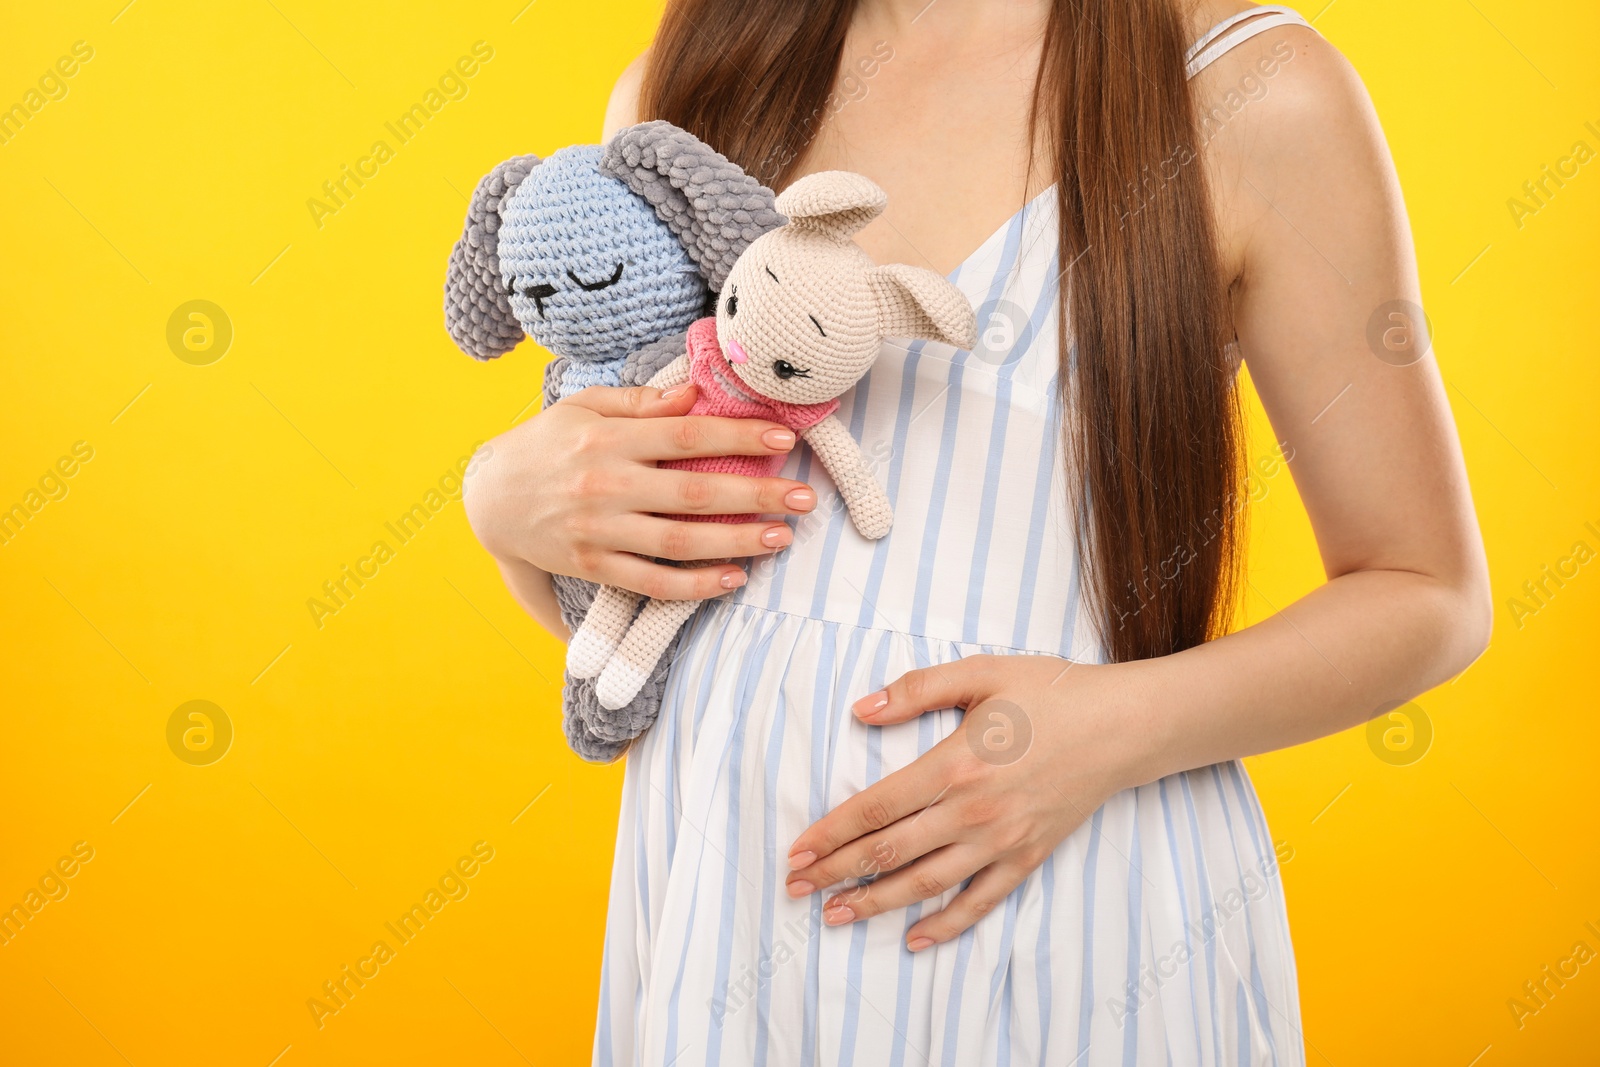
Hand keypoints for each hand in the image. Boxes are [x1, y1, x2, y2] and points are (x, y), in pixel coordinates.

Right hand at [462, 383, 817, 598]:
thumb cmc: (545, 444)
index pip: (687, 435)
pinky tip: (733, 579)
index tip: (784, 440)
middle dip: (755, 495)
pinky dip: (694, 585)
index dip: (739, 438)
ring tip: (782, 537)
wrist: (489, 499)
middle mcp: (605, 485)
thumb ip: (640, 401)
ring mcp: (599, 531)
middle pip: (693, 492)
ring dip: (736, 542)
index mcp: (608, 439)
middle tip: (804, 497)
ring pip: (679, 542)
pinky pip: (652, 582)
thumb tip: (694, 394)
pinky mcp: (593, 566)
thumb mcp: (584, 407)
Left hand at [784, 654, 1154, 949]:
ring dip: (875, 904)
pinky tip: (913, 938)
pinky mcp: (1026, 858)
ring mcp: (1001, 841)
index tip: (797, 849)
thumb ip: (918, 689)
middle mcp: (974, 812)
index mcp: (956, 764)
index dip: (832, 832)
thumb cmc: (1051, 693)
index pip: (877, 808)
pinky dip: (944, 925)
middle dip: (837, 873)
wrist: (1123, 726)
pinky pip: (979, 902)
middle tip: (795, 887)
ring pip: (925, 884)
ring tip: (834, 915)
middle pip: (891, 852)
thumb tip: (862, 709)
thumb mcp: (982, 673)